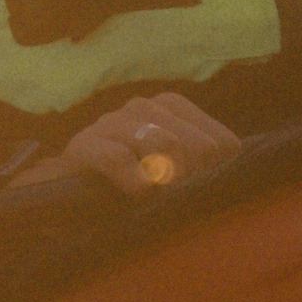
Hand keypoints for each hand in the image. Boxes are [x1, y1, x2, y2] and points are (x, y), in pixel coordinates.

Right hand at [56, 93, 242, 196]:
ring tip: (156, 194)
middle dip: (191, 178)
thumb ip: (203, 165)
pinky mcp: (85, 144)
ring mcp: (113, 121)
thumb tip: (234, 170)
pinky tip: (137, 192)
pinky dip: (135, 182)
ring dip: (166, 179)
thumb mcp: (173, 170)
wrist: (66, 188)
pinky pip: (120, 159)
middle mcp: (144, 106)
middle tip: (173, 195)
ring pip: (164, 145)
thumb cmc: (129, 180)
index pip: (221, 143)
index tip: (194, 188)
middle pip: (198, 147)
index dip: (213, 173)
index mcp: (171, 107)